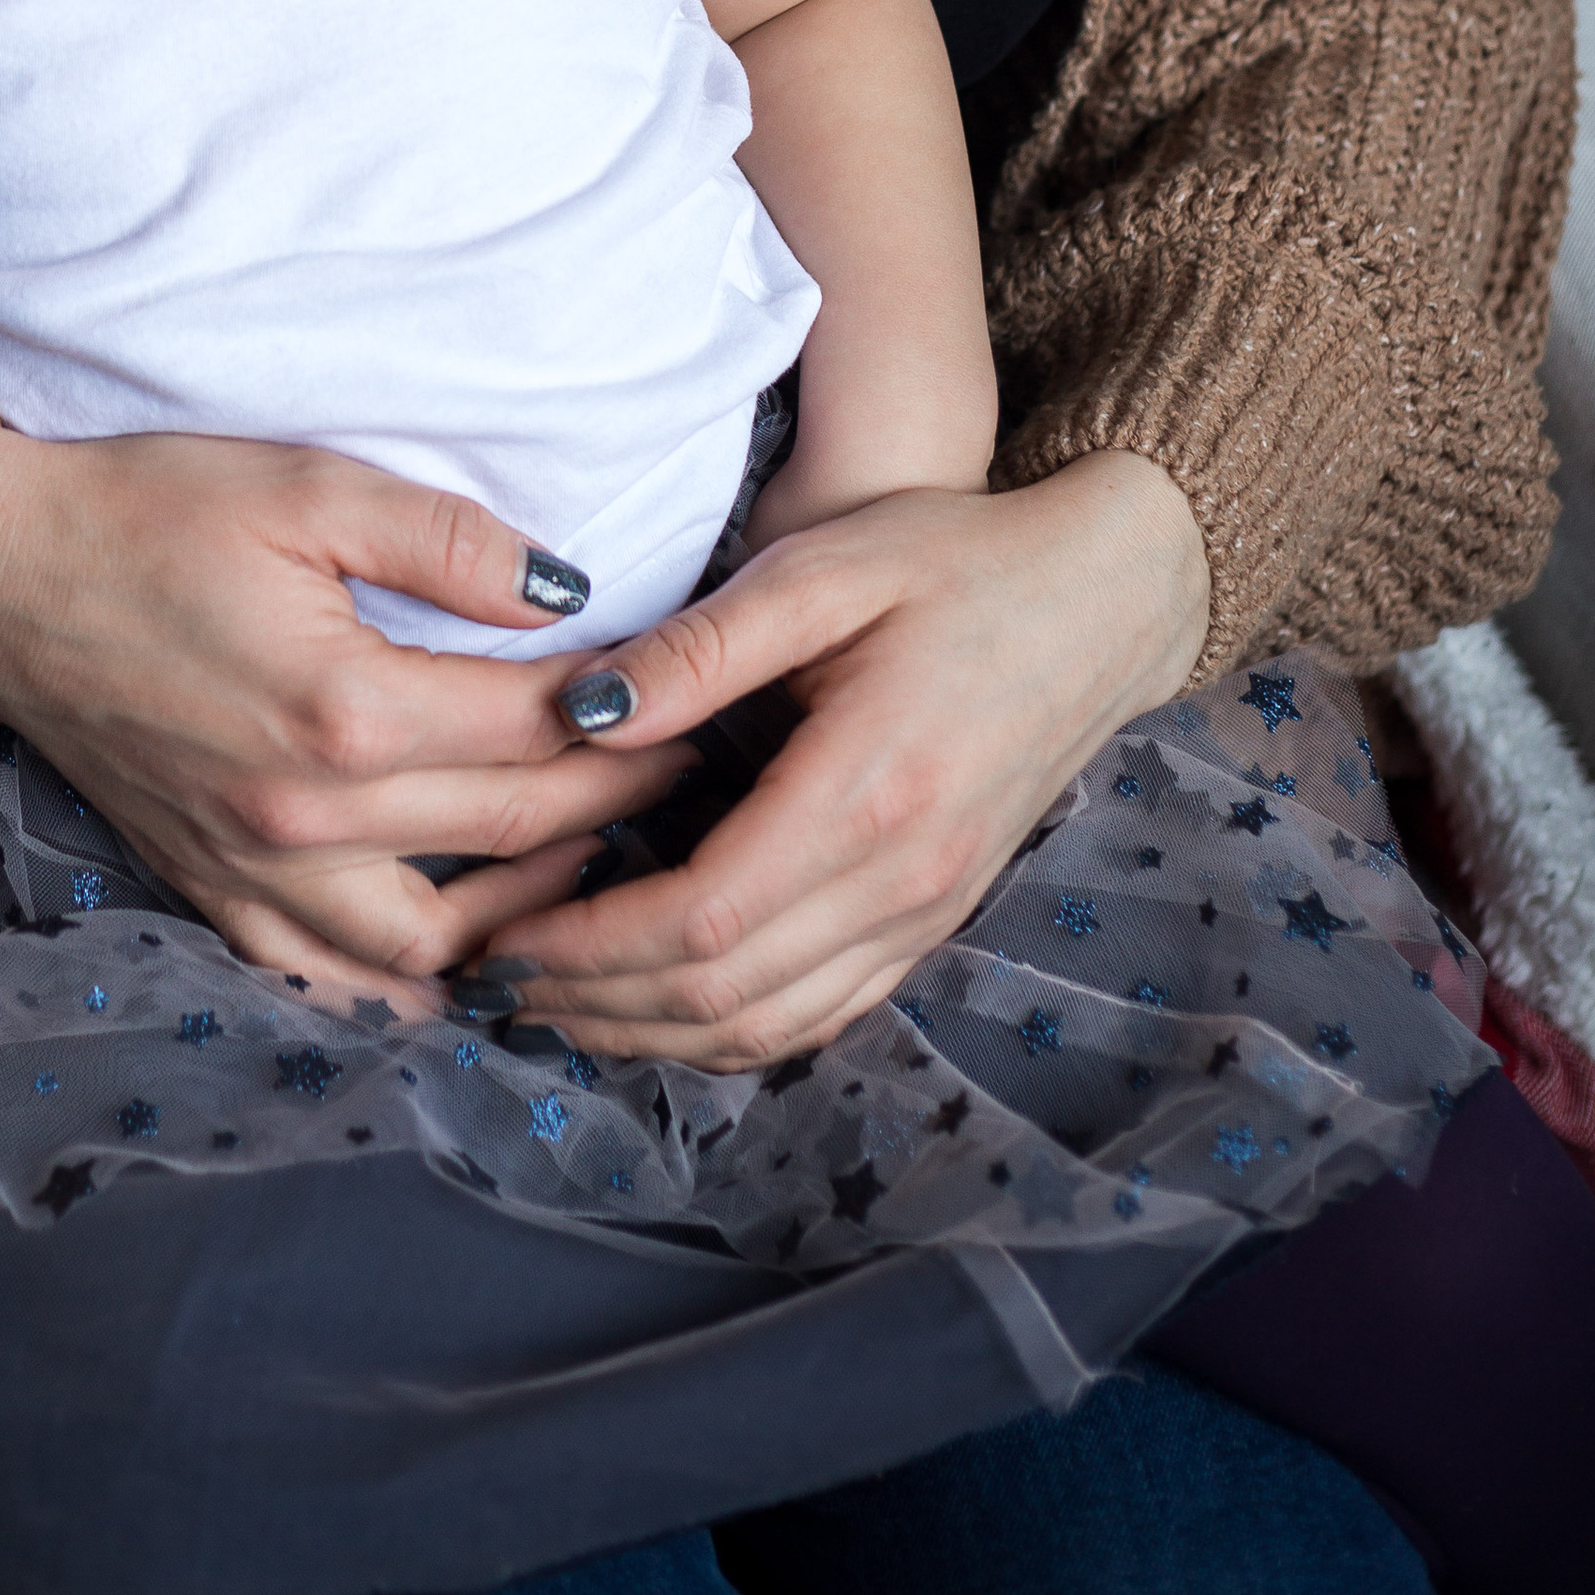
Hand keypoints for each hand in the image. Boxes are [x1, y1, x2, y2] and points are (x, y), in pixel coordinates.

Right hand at [0, 425, 697, 1001]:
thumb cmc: (149, 510)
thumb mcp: (305, 485)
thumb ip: (447, 539)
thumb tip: (572, 586)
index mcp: (344, 708)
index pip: (541, 730)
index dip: (637, 713)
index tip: (706, 694)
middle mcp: (308, 817)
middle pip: (518, 833)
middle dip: (624, 805)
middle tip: (701, 773)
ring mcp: (258, 873)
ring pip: (444, 940)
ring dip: (540, 911)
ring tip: (604, 856)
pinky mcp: (215, 894)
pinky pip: (341, 977)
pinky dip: (421, 973)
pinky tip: (478, 941)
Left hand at [483, 451, 1210, 1069]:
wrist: (1103, 596)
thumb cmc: (954, 560)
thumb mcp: (822, 567)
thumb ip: (701, 646)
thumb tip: (582, 714)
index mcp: (867, 792)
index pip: (699, 919)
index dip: (587, 945)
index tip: (500, 933)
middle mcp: (904, 880)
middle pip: (722, 994)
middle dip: (594, 1004)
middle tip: (491, 981)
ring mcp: (929, 913)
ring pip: (769, 1026)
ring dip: (649, 1034)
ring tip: (551, 1005)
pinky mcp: (935, 918)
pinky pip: (820, 1014)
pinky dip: (727, 1031)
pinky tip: (658, 1008)